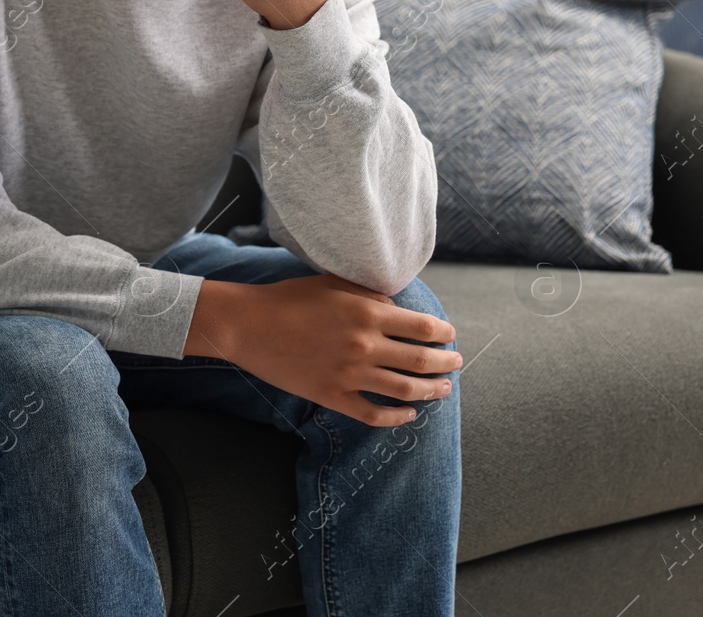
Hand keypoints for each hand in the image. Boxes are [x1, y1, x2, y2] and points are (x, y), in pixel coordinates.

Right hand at [183, 274, 461, 427]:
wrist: (247, 325)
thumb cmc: (287, 299)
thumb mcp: (332, 284)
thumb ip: (369, 296)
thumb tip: (396, 310)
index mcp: (367, 313)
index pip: (423, 327)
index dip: (443, 333)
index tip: (449, 335)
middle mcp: (364, 345)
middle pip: (422, 360)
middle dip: (446, 363)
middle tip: (455, 363)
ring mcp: (349, 374)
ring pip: (405, 390)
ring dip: (431, 391)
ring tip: (442, 390)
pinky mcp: (332, 395)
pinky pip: (374, 414)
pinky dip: (397, 418)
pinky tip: (408, 414)